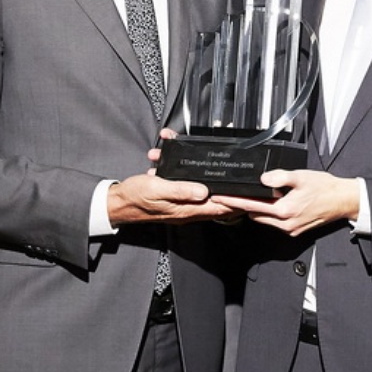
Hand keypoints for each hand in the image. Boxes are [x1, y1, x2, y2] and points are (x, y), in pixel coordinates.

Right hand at [106, 171, 233, 225]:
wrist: (117, 203)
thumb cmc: (135, 198)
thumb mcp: (157, 189)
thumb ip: (180, 190)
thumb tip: (204, 191)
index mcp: (187, 209)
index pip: (221, 207)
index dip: (239, 202)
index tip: (254, 195)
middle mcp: (188, 209)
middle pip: (218, 199)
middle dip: (229, 186)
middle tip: (244, 175)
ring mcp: (183, 203)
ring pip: (204, 189)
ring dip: (207, 174)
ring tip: (209, 163)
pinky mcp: (176, 196)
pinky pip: (189, 185)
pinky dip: (189, 173)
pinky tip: (184, 162)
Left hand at [214, 169, 359, 236]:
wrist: (342, 200)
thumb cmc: (325, 188)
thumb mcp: (301, 177)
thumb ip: (280, 177)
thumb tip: (263, 178)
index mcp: (285, 210)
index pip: (252, 206)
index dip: (234, 201)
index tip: (220, 198)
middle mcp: (285, 224)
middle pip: (255, 216)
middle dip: (244, 206)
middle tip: (234, 196)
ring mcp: (290, 229)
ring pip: (264, 221)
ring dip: (258, 211)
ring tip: (254, 198)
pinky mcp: (295, 230)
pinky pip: (275, 223)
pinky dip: (270, 214)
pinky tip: (273, 204)